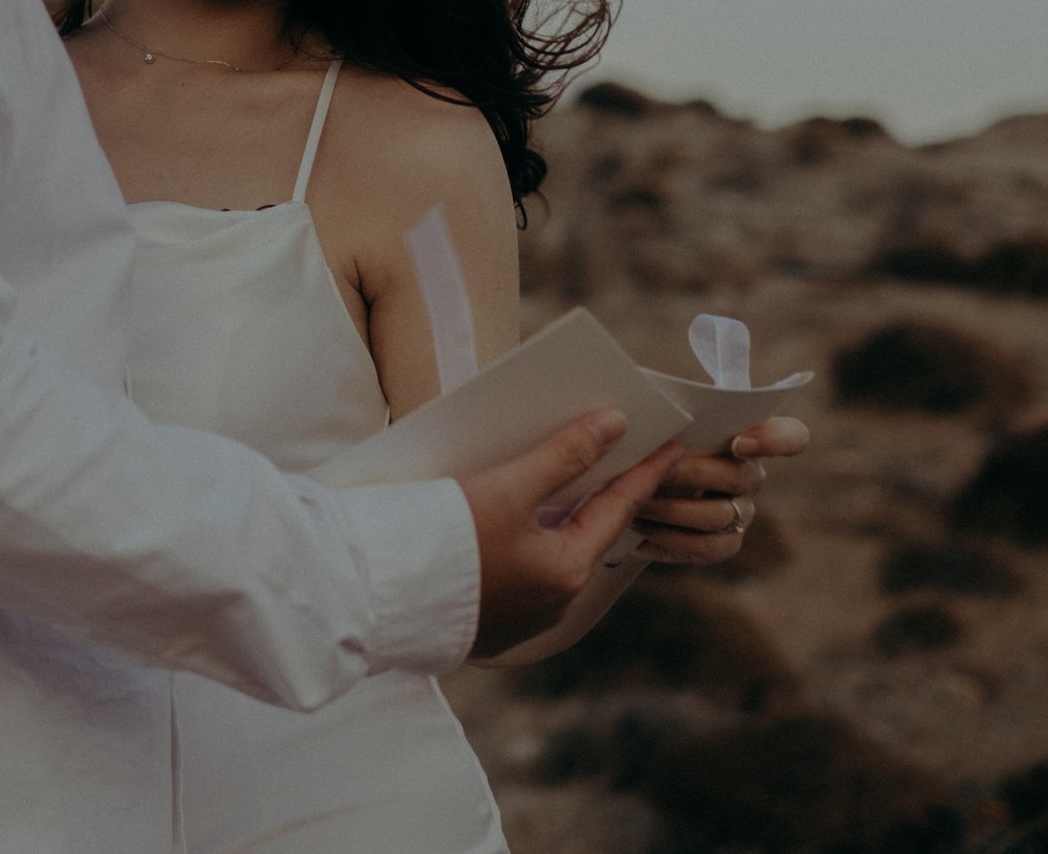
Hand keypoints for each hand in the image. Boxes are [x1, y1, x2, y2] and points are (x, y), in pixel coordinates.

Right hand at [454, 409, 682, 657]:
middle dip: (598, 494)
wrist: (375, 596)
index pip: (618, 508)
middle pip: (586, 535)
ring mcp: (519, 619)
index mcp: (566, 572)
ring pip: (554, 557)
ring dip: (557, 519)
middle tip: (615, 458)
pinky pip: (521, 576)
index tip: (671, 445)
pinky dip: (525, 544)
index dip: (644, 472)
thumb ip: (563, 454)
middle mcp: (553, 604)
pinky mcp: (486, 624)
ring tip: (561, 482)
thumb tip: (614, 423)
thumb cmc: (445, 542)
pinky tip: (510, 522)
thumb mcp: (507, 487)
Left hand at [631, 415, 810, 566]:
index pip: (791, 437)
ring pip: (718, 515)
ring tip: (635, 501)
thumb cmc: (653, 444)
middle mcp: (751, 476)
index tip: (738, 442)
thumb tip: (635, 413)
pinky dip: (667, 538)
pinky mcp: (724, 543)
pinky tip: (638, 529)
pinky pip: (705, 547)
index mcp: (748, 436)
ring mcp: (741, 512)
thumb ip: (668, 417)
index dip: (774, 440)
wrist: (635, 485)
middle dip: (692, 473)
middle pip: (739, 476)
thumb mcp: (659, 424)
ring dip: (672, 509)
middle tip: (651, 469)